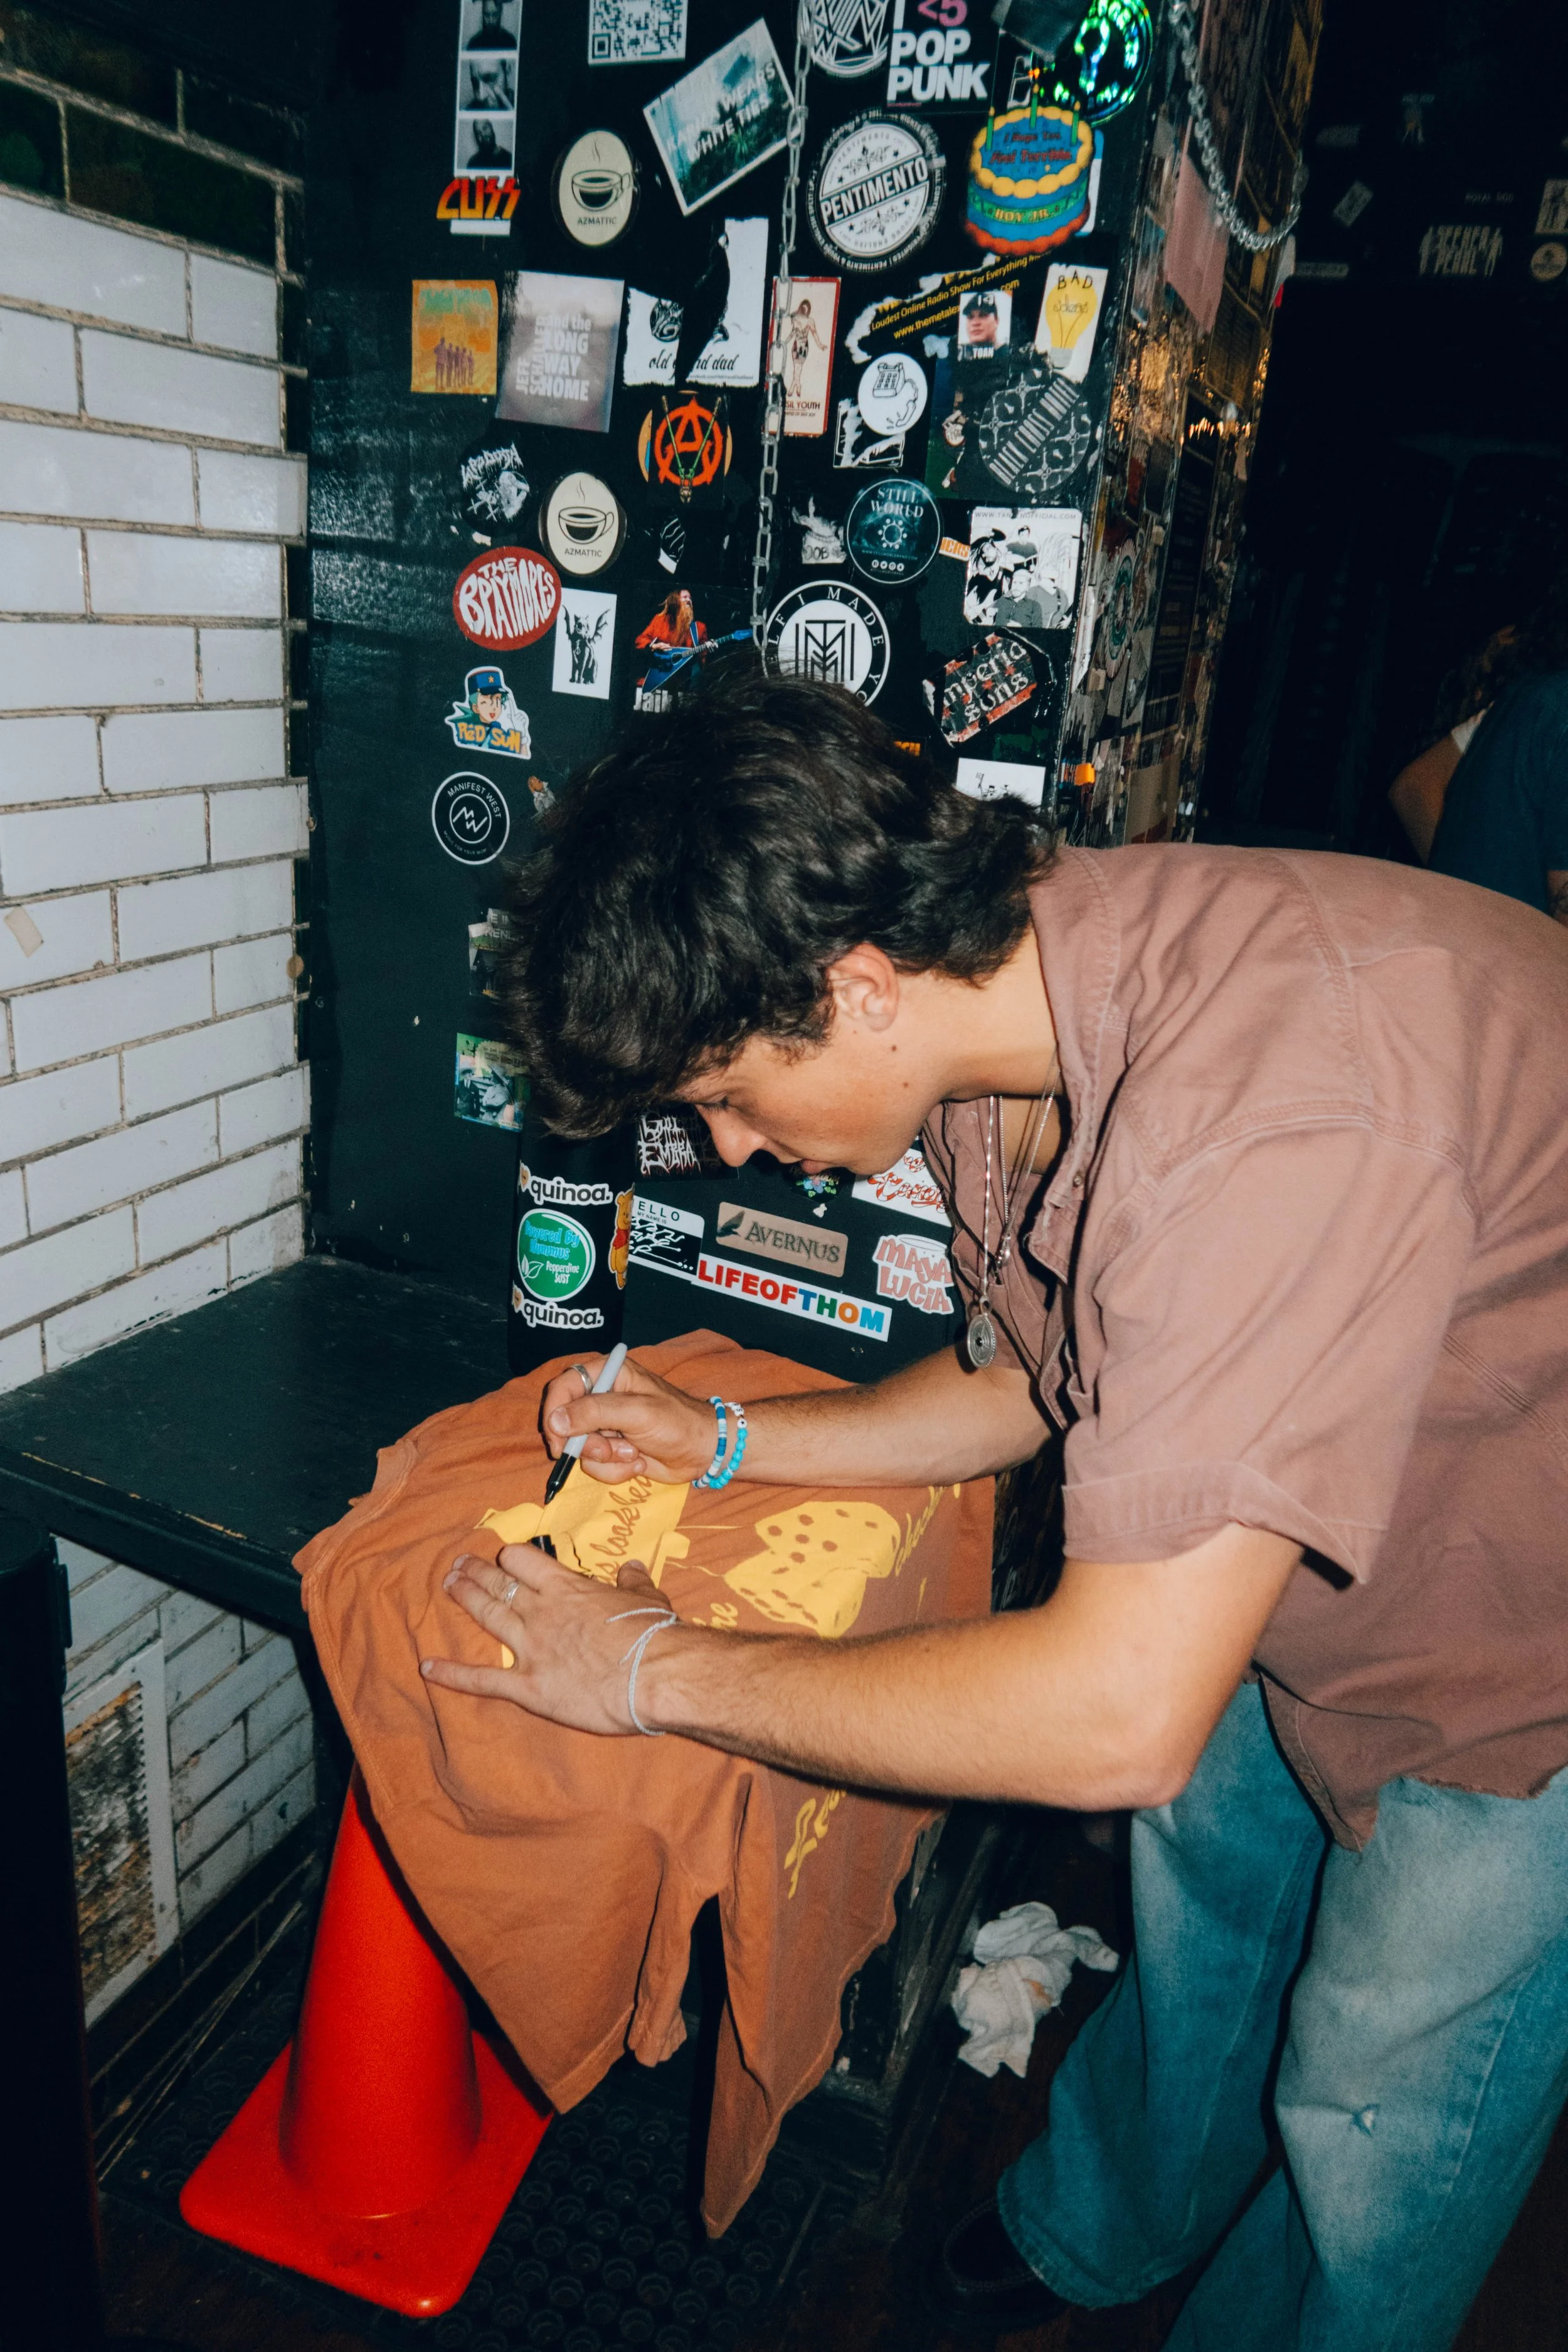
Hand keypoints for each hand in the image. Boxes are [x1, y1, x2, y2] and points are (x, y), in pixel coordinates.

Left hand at [421, 1548, 687, 1733]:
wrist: (657, 1674)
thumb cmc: (655, 1634)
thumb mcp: (648, 1598)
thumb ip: (633, 1583)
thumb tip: (631, 1568)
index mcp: (568, 1588)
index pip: (524, 1561)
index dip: (511, 1559)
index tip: (505, 1559)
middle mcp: (542, 1611)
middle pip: (499, 1583)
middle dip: (477, 1572)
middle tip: (458, 1566)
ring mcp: (531, 1648)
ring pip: (487, 1615)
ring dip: (465, 1599)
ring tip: (447, 1586)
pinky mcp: (528, 1686)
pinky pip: (483, 1679)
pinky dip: (453, 1674)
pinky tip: (427, 1667)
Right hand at [539, 1353, 720, 1483]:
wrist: (702, 1452)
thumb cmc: (676, 1423)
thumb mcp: (636, 1413)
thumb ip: (595, 1412)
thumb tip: (555, 1421)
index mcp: (608, 1374)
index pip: (563, 1387)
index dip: (555, 1413)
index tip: (559, 1439)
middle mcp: (602, 1397)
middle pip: (566, 1422)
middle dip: (587, 1443)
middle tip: (607, 1449)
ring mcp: (605, 1425)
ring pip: (580, 1448)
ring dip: (606, 1458)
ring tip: (633, 1453)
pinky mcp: (610, 1449)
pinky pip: (594, 1464)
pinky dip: (615, 1469)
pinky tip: (638, 1461)